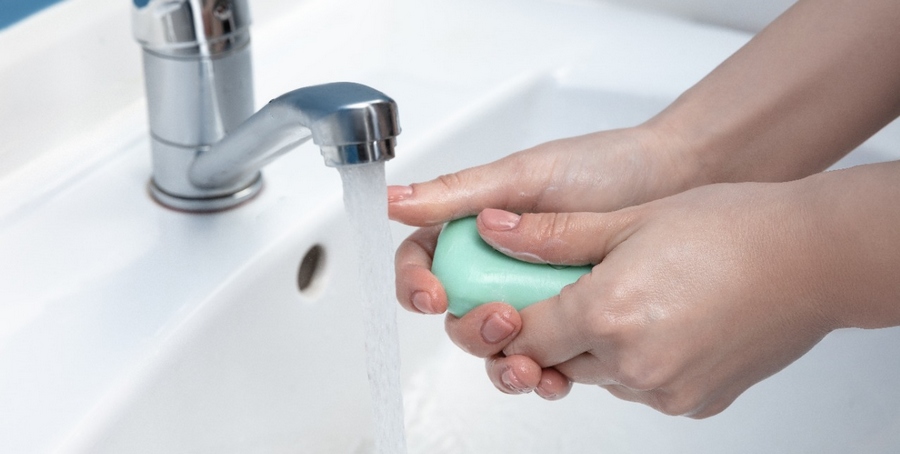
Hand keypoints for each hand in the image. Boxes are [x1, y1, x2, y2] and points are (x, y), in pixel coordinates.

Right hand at [390, 127, 696, 398]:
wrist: (679, 182)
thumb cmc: (606, 166)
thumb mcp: (527, 175)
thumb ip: (458, 193)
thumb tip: (393, 200)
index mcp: (476, 225)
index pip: (424, 262)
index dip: (417, 283)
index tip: (434, 294)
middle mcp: (499, 264)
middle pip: (457, 314)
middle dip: (470, 328)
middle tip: (504, 319)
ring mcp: (534, 295)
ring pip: (496, 344)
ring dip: (502, 360)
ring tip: (529, 363)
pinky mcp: (571, 322)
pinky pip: (543, 359)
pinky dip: (542, 374)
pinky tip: (554, 376)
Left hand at [472, 170, 897, 416]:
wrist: (812, 259)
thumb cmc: (731, 229)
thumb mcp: (628, 219)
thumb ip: (552, 235)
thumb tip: (493, 229)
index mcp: (606, 316)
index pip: (524, 337)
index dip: (511, 319)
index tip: (514, 298)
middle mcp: (631, 366)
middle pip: (556, 361)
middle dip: (554, 330)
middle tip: (578, 289)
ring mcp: (665, 392)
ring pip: (598, 375)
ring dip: (596, 345)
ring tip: (631, 296)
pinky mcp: (692, 404)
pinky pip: (640, 387)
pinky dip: (637, 360)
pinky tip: (663, 319)